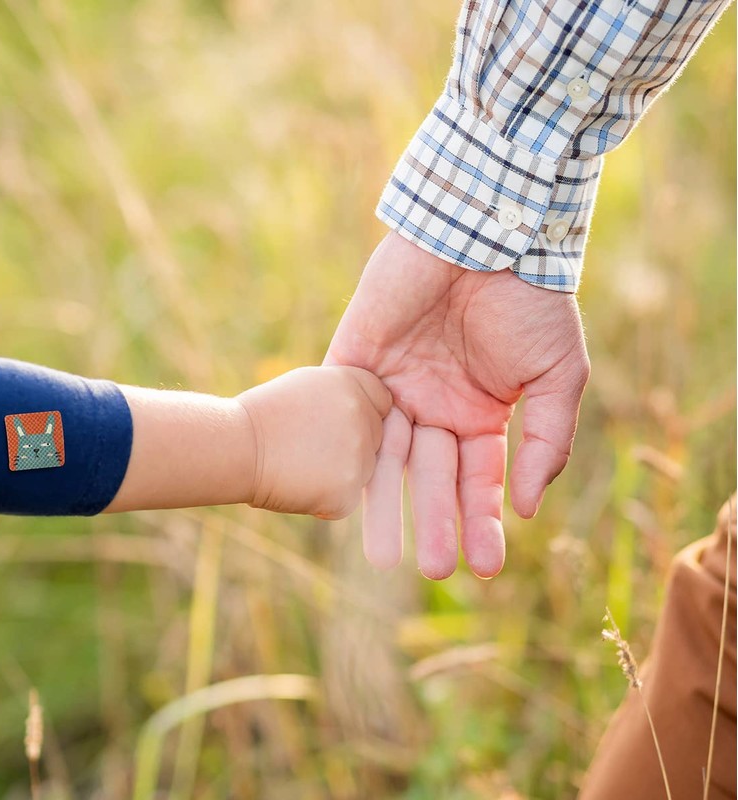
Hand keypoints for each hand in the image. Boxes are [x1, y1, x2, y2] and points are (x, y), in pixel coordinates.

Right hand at [237, 366, 391, 518]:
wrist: (237, 447)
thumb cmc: (265, 414)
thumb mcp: (309, 385)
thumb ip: (346, 393)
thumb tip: (370, 408)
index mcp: (354, 384)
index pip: (381, 402)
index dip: (360, 413)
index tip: (332, 421)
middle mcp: (363, 417)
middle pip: (375, 439)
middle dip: (351, 445)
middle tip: (310, 445)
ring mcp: (359, 457)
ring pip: (362, 471)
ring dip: (339, 474)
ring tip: (301, 463)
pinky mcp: (348, 493)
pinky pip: (346, 500)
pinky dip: (325, 500)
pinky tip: (299, 484)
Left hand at [325, 232, 589, 578]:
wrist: (484, 233)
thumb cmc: (530, 301)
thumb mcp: (558, 375)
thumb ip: (547, 441)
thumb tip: (530, 508)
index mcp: (480, 414)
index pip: (479, 480)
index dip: (484, 522)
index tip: (488, 566)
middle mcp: (434, 408)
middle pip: (430, 477)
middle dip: (433, 522)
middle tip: (432, 570)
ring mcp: (393, 388)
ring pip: (386, 457)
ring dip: (385, 505)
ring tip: (383, 556)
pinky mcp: (355, 362)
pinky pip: (348, 416)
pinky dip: (345, 454)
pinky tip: (343, 495)